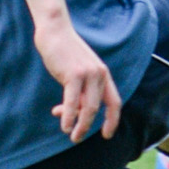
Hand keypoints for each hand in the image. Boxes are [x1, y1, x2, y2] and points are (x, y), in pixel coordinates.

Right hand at [34, 13, 121, 143]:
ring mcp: (88, 74)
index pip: (114, 102)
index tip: (106, 134)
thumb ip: (78, 91)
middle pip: (98, 108)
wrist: (54, 31)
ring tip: (70, 134)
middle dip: (87, 126)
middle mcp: (99, 74)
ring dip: (80, 125)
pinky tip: (65, 125)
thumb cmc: (63, 53)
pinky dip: (69, 117)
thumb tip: (71, 115)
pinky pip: (73, 103)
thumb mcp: (75, 72)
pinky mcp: (74, 75)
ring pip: (88, 108)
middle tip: (76, 137)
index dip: (112, 120)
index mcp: (103, 74)